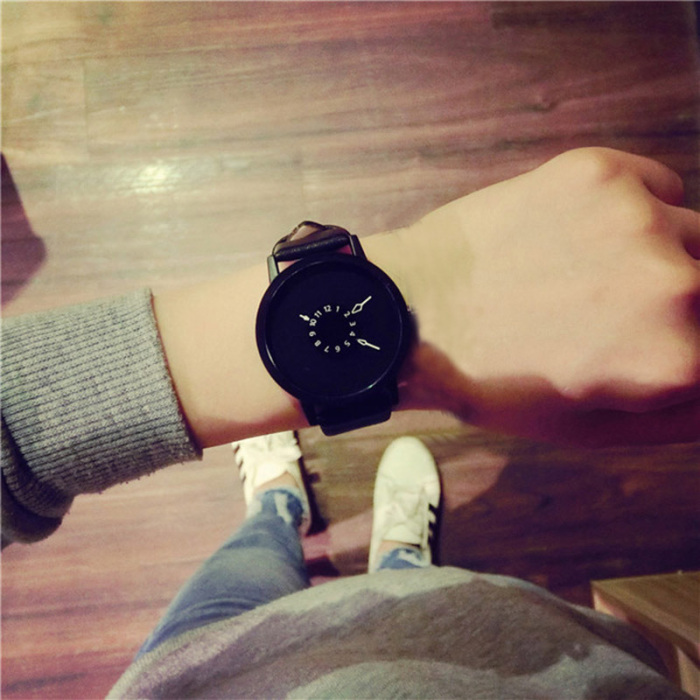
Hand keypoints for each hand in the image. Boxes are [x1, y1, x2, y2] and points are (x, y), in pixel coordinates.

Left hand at [384, 148, 699, 445]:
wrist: (414, 312)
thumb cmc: (495, 382)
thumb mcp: (591, 430)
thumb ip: (682, 415)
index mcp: (676, 361)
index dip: (688, 345)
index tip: (662, 340)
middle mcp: (677, 285)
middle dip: (686, 304)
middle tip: (623, 311)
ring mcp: (637, 219)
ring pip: (693, 233)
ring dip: (662, 256)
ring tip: (593, 272)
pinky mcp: (600, 172)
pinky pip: (659, 186)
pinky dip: (639, 209)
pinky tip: (584, 233)